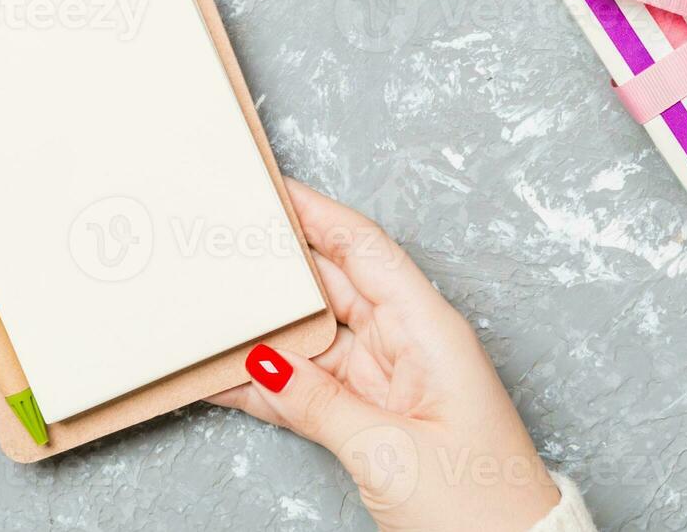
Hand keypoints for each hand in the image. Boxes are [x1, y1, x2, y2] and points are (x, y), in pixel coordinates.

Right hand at [212, 180, 561, 531]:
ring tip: (208, 307)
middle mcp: (406, 344)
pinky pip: (309, 386)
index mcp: (428, 330)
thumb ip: (319, 402)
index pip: (364, 250)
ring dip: (262, 329)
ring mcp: (387, 380)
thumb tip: (260, 361)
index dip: (317, 214)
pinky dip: (267, 384)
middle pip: (331, 285)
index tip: (270, 188)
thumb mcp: (391, 451)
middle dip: (278, 264)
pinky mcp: (371, 417)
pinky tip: (221, 377)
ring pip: (312, 336)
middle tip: (221, 243)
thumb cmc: (478, 507)